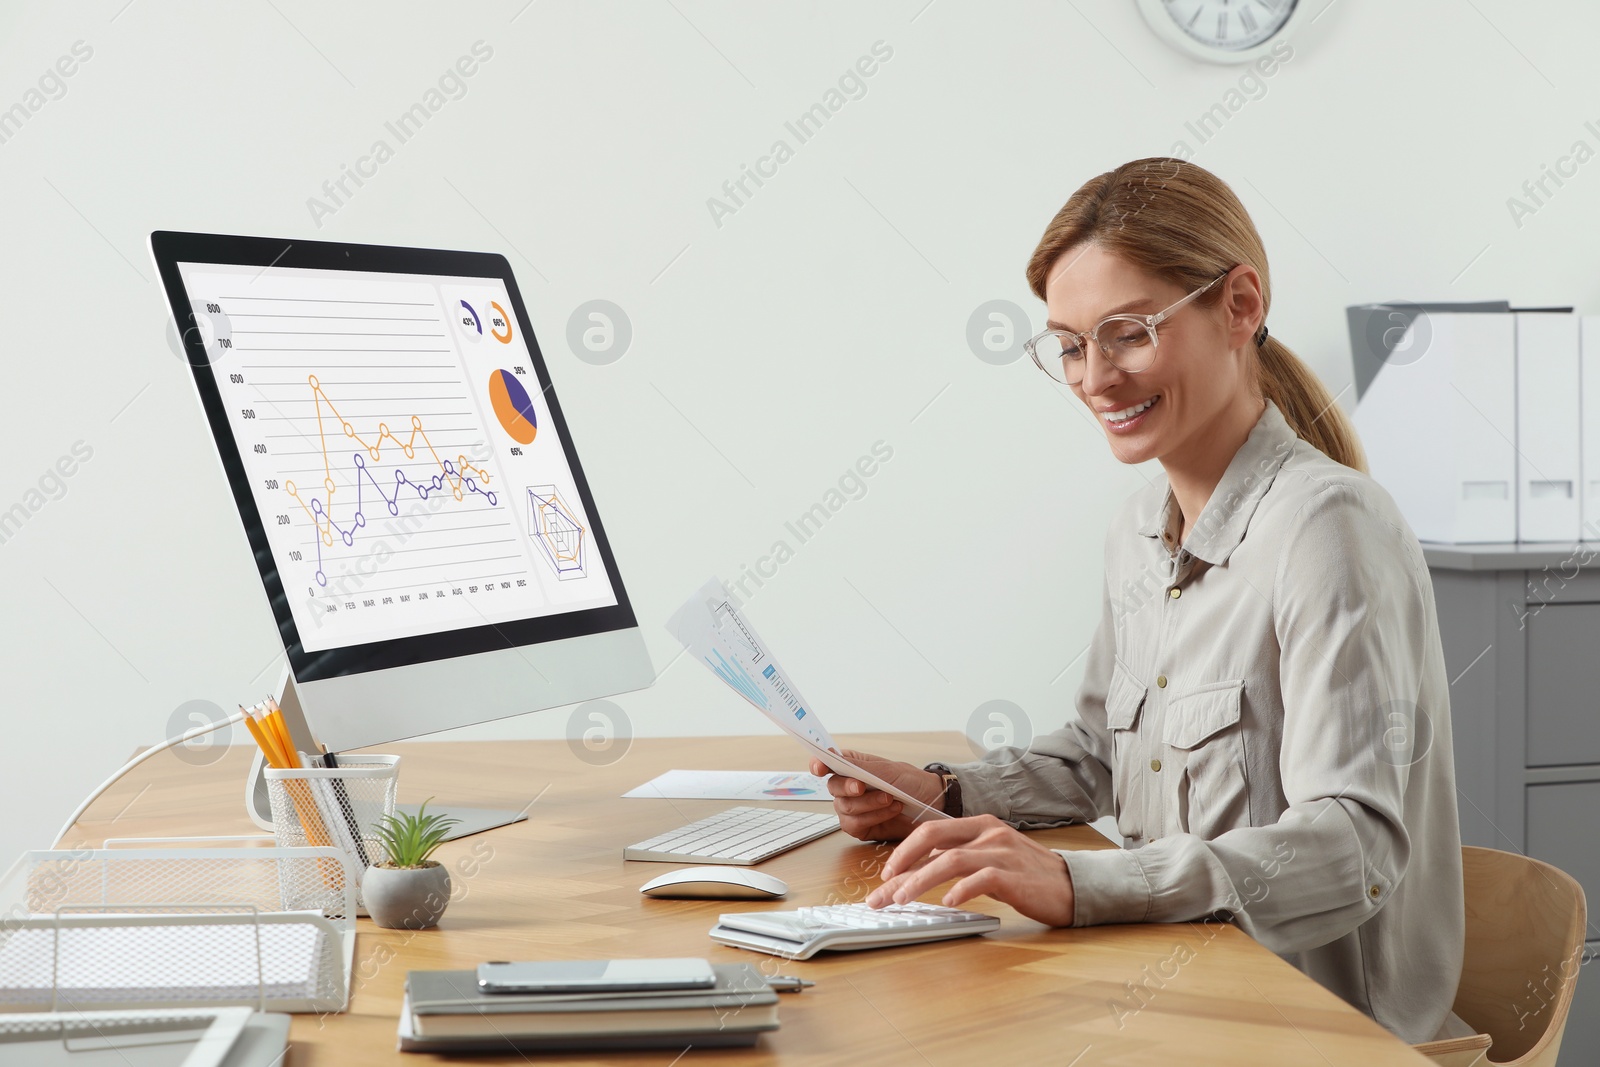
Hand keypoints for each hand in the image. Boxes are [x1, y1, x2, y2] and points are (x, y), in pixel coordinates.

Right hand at [808, 749, 945, 841]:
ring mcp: (853, 809)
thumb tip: (834, 757)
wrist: (933, 803)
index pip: (827, 763)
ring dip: (868, 804)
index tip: (819, 768)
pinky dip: (874, 817)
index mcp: (853, 766)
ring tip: (891, 799)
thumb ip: (861, 767)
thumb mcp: (888, 771)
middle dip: (847, 787)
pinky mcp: (861, 827)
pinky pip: (855, 824)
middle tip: (862, 787)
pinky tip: (890, 810)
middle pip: (833, 787)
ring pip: (844, 808)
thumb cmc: (911, 782)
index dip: (818, 764)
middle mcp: (848, 787)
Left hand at [864, 814, 1076, 926]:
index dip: (903, 851)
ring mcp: (1002, 852)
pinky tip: (948, 903)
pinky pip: (982, 879)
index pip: (931, 831)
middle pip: (933, 838)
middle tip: (884, 889)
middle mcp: (988, 833)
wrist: (1072, 885)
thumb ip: (960, 857)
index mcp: (979, 825)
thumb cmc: (1027, 874)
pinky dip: (961, 890)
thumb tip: (920, 870)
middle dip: (902, 863)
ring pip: (951, 860)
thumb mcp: (990, 856)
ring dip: (921, 880)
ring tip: (903, 899)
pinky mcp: (1015, 876)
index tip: (885, 874)